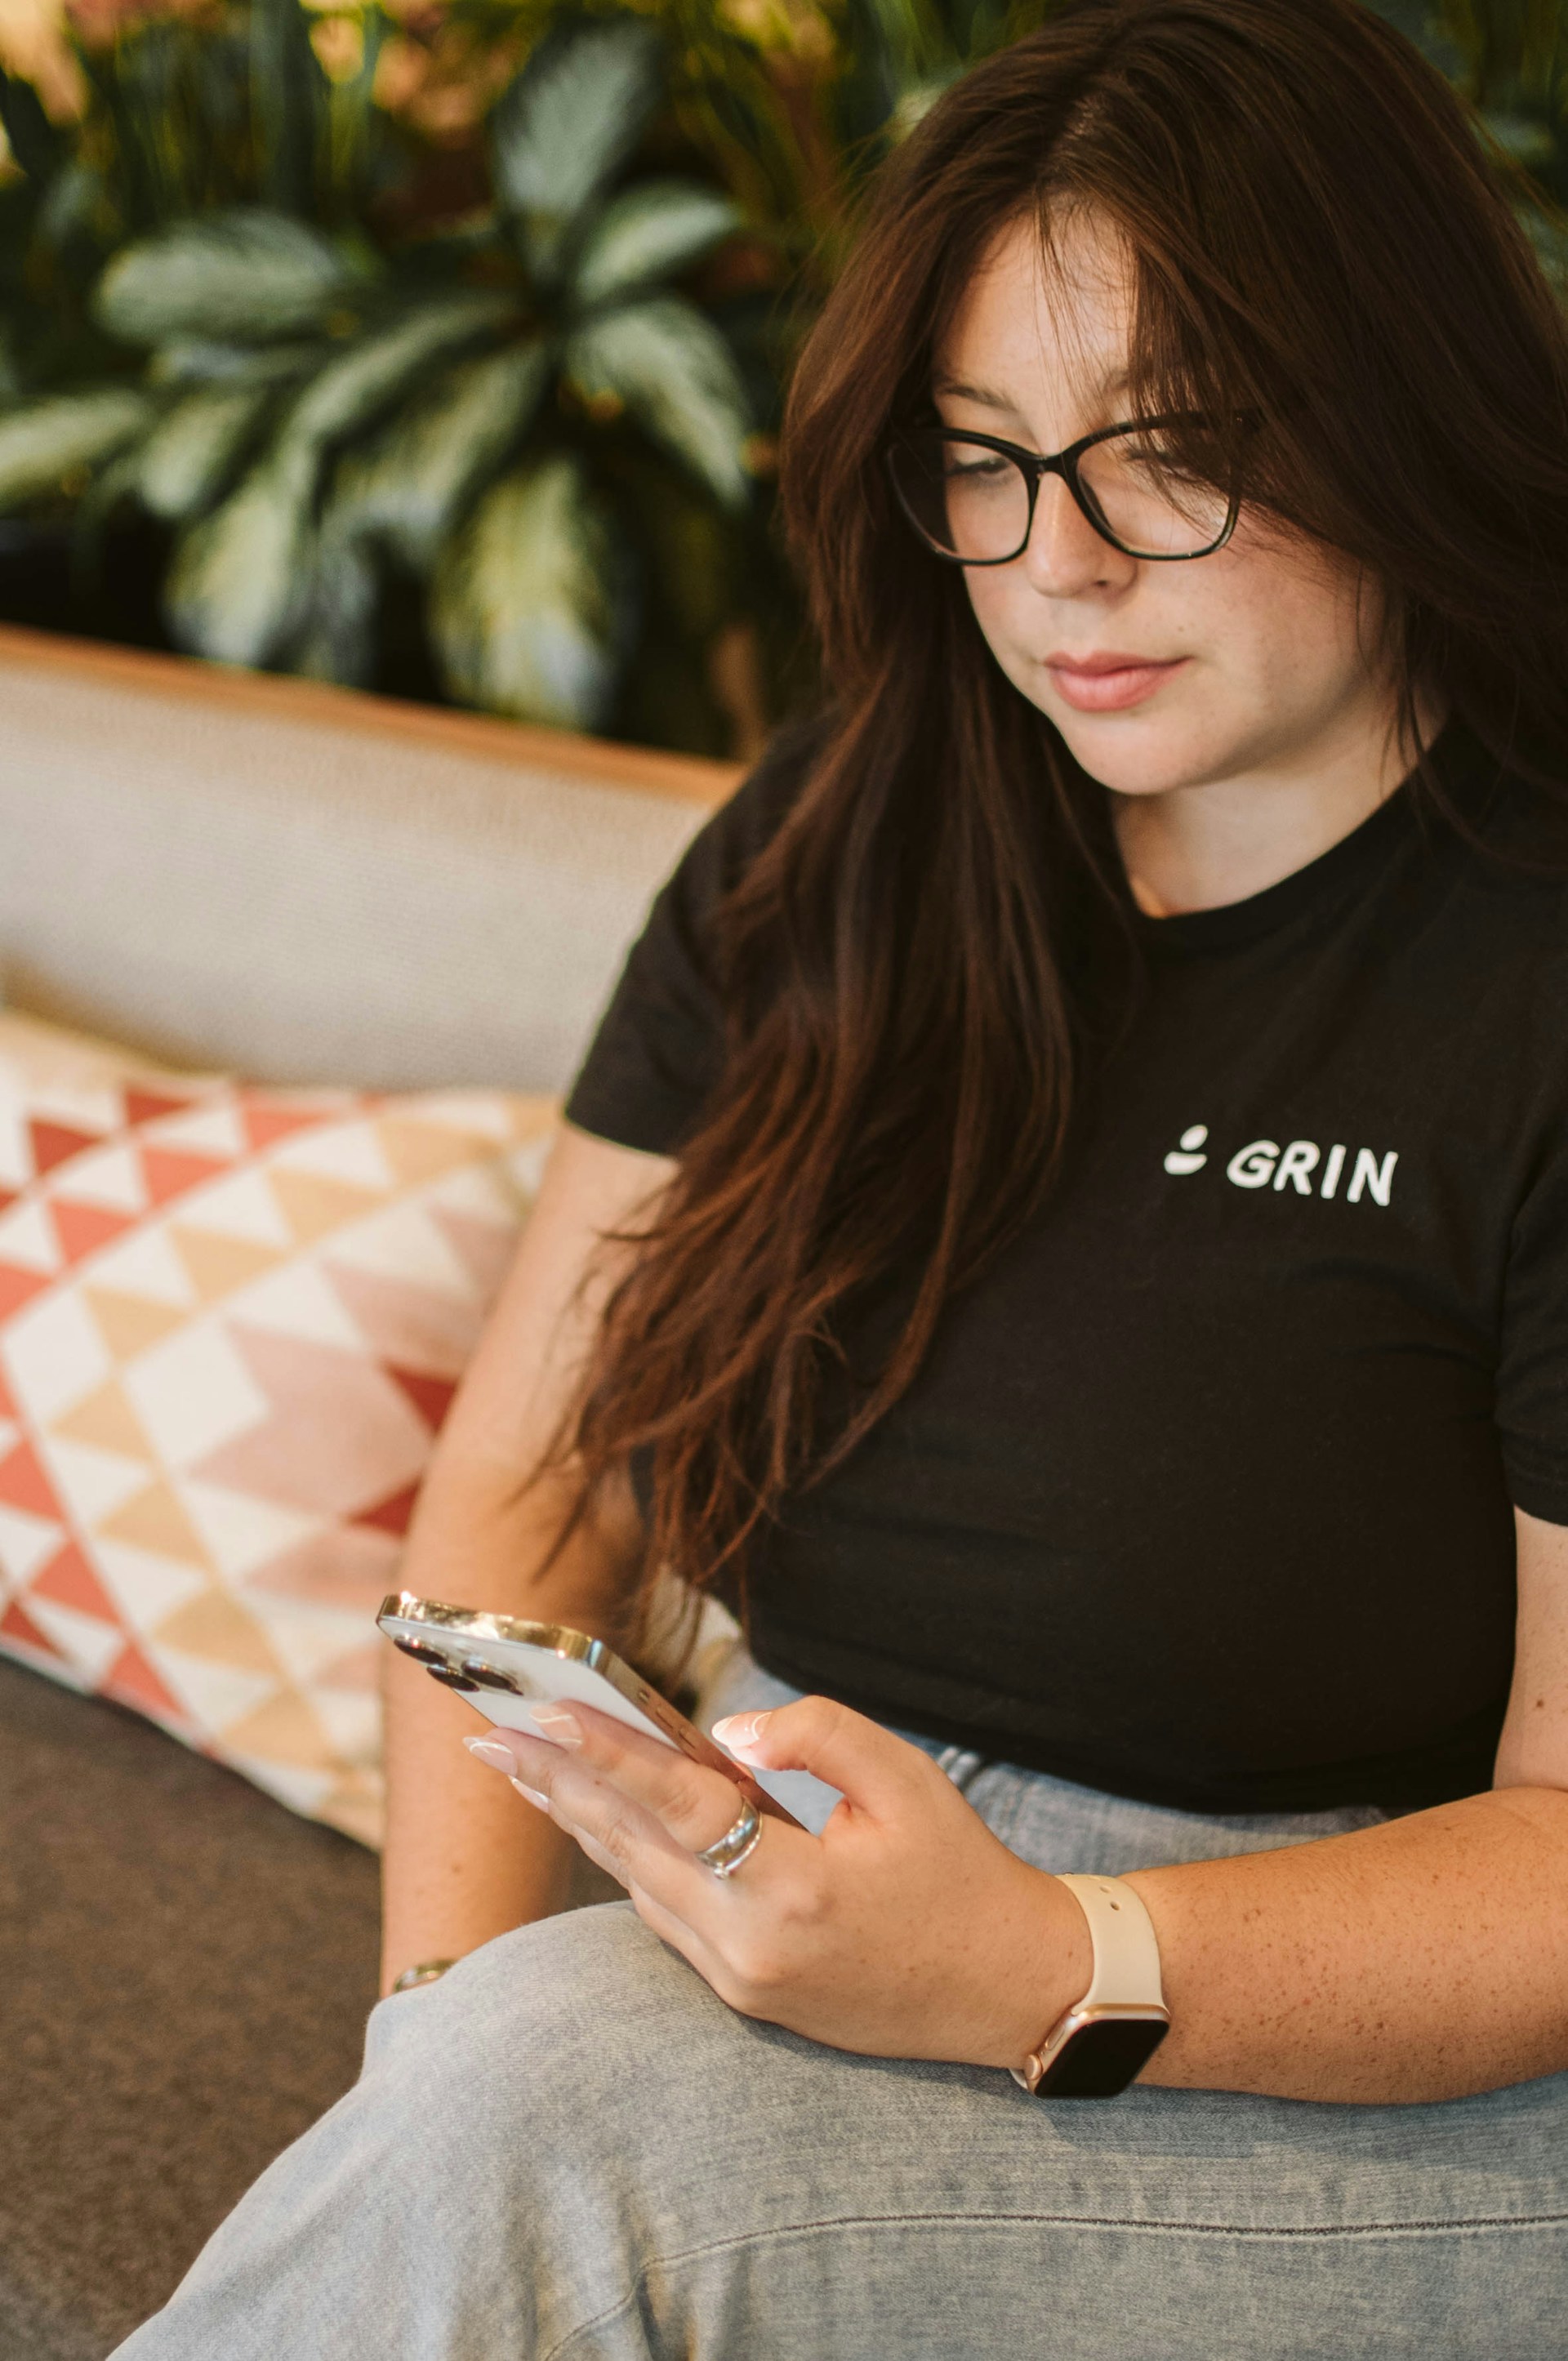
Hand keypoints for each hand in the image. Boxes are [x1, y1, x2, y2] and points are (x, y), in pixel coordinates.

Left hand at [463, 1696, 1091, 2067]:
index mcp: (795, 1892)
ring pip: (637, 1882)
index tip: (541, 1712)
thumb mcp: (908, 1781)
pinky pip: (665, 1913)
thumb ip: (816, 1736)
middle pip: (631, 1848)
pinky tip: (594, 1816)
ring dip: (579, 1819)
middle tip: (487, 1732)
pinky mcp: (742, 1993)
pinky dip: (625, 1857)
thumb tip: (724, 1733)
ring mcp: (740, 1980)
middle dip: (555, 1784)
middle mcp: (751, 1946)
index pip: (677, 1807)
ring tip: (521, 1763)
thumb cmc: (961, 1874)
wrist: (1009, 1990)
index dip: (605, 1754)